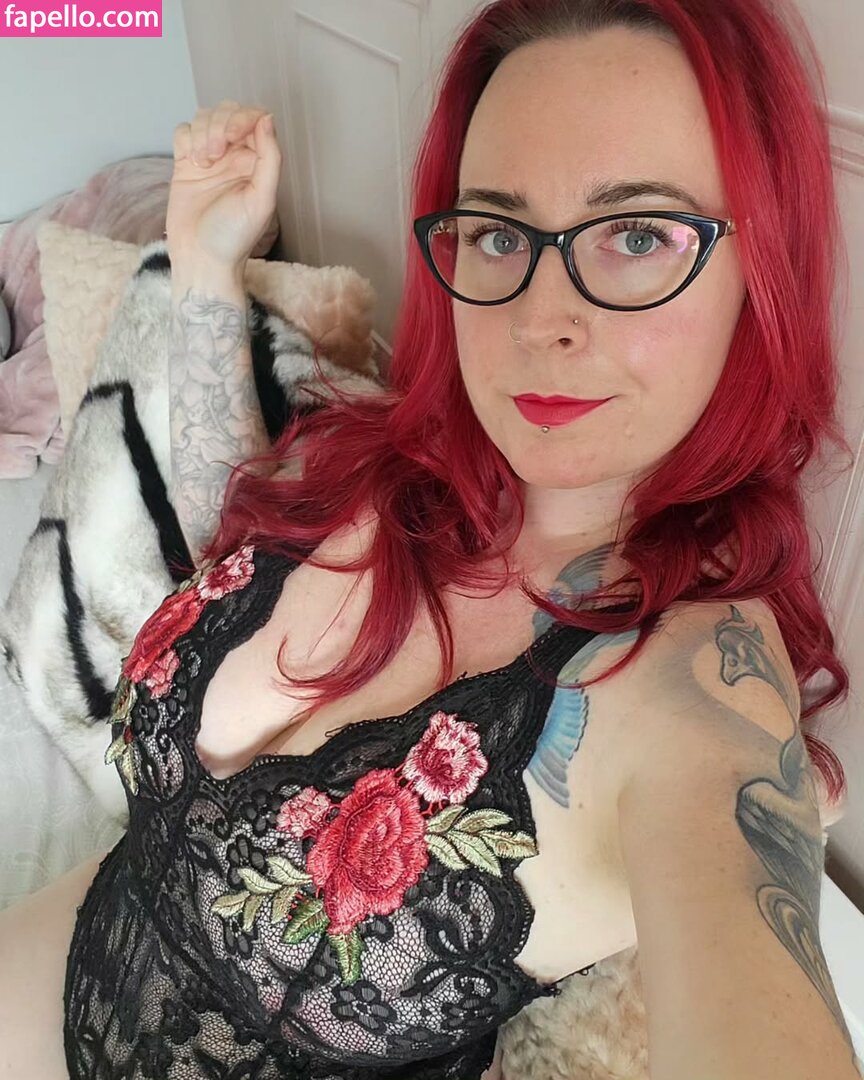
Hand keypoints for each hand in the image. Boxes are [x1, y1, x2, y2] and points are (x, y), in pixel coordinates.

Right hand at [167, 99, 281, 269]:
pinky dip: (186, 139)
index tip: (231, 137)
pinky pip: (184, 131)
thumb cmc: (234, 237)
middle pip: (227, 111)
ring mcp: (210, 159)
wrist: (200, 258)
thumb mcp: (262, 200)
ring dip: (202, 132)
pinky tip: (191, 163)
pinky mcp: (186, 164)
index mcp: (258, 163)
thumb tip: (267, 119)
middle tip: (215, 153)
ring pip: (204, 117)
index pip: (254, 118)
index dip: (242, 118)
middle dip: (219, 123)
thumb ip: (270, 158)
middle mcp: (235, 157)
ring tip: (204, 163)